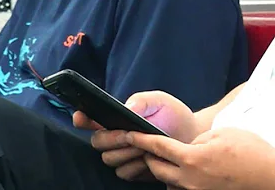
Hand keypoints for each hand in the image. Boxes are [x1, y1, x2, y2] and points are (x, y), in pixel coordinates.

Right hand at [73, 90, 196, 180]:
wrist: (192, 135)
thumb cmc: (172, 115)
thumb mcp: (158, 100)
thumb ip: (141, 101)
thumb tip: (126, 108)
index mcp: (113, 119)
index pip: (88, 119)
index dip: (81, 118)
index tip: (81, 117)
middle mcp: (112, 138)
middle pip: (97, 142)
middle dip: (112, 139)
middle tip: (129, 135)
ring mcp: (121, 155)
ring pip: (109, 159)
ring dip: (125, 153)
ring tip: (144, 146)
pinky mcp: (133, 171)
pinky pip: (124, 173)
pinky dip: (135, 167)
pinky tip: (149, 159)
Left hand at [128, 127, 274, 189]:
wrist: (273, 177)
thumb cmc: (251, 153)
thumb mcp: (220, 134)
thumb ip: (195, 140)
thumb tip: (183, 148)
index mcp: (192, 159)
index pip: (157, 146)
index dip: (140, 138)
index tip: (128, 134)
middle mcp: (191, 180)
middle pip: (155, 168)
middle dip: (148, 156)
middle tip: (146, 146)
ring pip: (167, 182)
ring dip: (163, 170)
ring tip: (164, 158)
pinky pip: (181, 189)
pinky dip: (178, 180)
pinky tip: (182, 171)